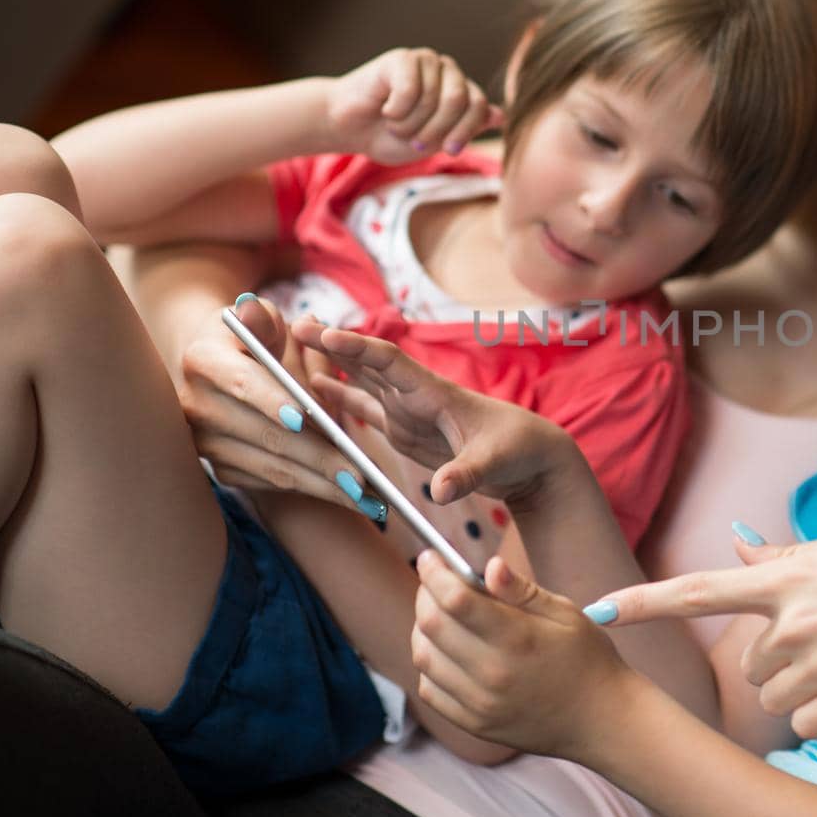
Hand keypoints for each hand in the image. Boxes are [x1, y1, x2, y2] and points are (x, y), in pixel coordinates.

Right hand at [178, 295, 377, 512]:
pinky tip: (345, 494)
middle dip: (319, 457)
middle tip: (362, 474)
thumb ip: (270, 318)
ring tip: (365, 494)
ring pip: (273, 468)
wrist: (218, 366)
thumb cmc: (254, 337)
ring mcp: (206, 444)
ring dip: (322, 484)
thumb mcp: (261, 319)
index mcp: (204, 362)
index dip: (274, 401)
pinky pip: (272, 483)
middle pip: (266, 436)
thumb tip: (284, 317)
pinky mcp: (220, 469)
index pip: (244, 383)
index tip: (306, 419)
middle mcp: (197, 407)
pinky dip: (311, 490)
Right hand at [291, 318, 589, 512]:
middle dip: (328, 343)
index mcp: (435, 392)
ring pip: (360, 380)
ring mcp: (405, 411)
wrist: (530, 458)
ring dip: (327, 364)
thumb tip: (442, 492)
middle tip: (287, 324)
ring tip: (286, 347)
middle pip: (365, 362)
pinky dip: (336, 399)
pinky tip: (309, 390)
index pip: (390, 361)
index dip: (356, 348)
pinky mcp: (402, 429)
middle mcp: (415, 395)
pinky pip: (363, 408)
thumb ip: (466, 474)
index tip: (321, 333)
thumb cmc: (520, 451)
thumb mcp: (495, 463)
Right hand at [326, 47, 504, 161]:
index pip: (479, 106)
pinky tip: (384, 108)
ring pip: (433, 97)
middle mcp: (448, 72)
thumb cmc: (391, 137)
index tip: (448, 151)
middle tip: (415, 140)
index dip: (465, 131)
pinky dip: (396, 109)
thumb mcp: (435, 142)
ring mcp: (426, 62)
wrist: (350, 129)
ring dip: (410, 123)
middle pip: (459, 100)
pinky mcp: (402, 58)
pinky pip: (410, 88)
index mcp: (462, 92)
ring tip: (395, 124)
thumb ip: (467, 128)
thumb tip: (502, 115)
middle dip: (436, 129)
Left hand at [412, 551, 636, 758]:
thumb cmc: (587, 659)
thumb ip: (522, 590)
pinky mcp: (474, 724)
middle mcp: (492, 674)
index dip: (434, 573)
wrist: (601, 720)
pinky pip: (430, 689)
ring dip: (423, 629)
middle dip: (425, 594)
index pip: (455, 600)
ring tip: (443, 614)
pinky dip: (430, 664)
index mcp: (517, 639)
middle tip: (435, 582)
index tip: (429, 557)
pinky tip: (448, 651)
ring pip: (423, 657)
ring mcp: (480, 704)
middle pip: (431, 626)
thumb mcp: (566, 613)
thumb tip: (490, 566)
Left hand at [593, 519, 816, 738]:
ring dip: (803, 683)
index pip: (696, 591)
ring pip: (777, 693)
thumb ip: (789, 556)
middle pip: (752, 660)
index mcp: (787, 576)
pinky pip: (810, 721)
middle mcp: (792, 623)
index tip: (594, 608)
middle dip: (781, 652)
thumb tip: (745, 546)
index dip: (641, 603)